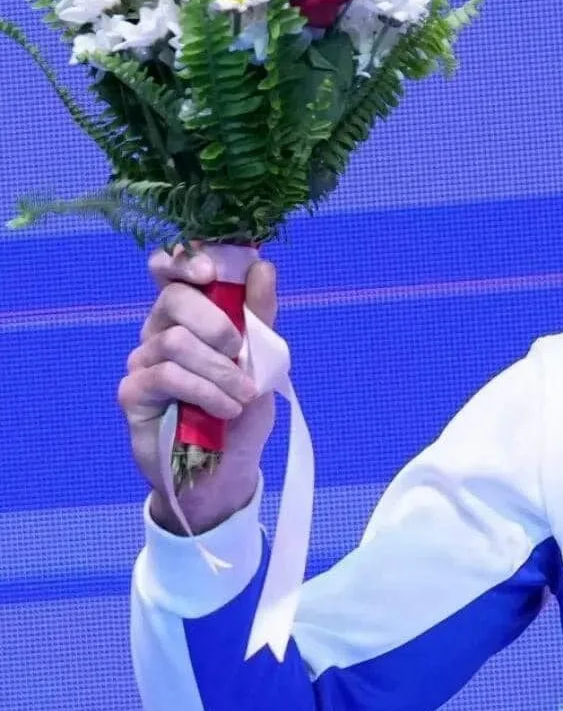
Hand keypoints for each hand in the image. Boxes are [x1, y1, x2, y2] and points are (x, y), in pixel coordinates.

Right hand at [116, 243, 278, 534]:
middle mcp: (159, 330)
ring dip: (220, 370)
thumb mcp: (264, 360)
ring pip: (175, 341)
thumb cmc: (243, 409)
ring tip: (243, 397)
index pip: (170, 269)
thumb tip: (262, 266)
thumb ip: (259, 315)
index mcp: (190, 314)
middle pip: (173, 298)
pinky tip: (225, 410)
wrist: (228, 467)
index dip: (184, 261)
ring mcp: (142, 360)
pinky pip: (167, 376)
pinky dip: (206, 391)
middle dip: (216, 322)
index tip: (211, 273)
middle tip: (241, 353)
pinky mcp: (133, 392)